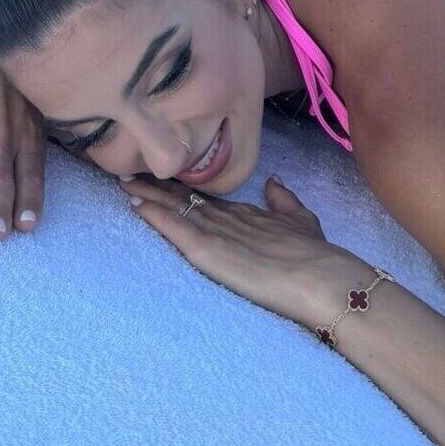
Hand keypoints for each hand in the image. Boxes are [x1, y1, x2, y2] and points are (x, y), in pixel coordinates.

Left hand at [126, 173, 372, 333]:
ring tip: (123, 182)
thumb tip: (273, 181)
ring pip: (177, 207)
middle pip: (186, 197)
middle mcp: (229, 216)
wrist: (321, 276)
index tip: (161, 174)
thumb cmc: (316, 255)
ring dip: (149, 195)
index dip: (182, 186)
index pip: (207, 197)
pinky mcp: (210, 250)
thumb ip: (283, 201)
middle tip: (129, 169)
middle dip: (158, 185)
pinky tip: (137, 206)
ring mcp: (218, 231)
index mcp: (248, 212)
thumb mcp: (302, 220)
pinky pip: (177, 229)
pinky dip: (156, 217)